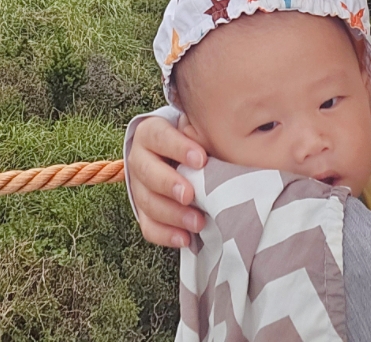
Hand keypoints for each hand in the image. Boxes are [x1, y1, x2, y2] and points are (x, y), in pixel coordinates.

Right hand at [130, 117, 207, 247]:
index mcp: (150, 133)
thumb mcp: (195, 131)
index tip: (201, 160)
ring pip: (147, 202)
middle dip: (169, 184)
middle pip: (147, 172)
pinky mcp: (143, 213)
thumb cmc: (192, 142)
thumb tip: (231, 140)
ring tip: (197, 222)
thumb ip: (205, 134)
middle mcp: (139, 159)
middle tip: (189, 195)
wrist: (176, 158)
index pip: (159, 135)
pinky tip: (185, 238)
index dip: (178, 147)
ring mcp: (139, 188)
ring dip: (172, 214)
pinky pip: (149, 227)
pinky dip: (166, 235)